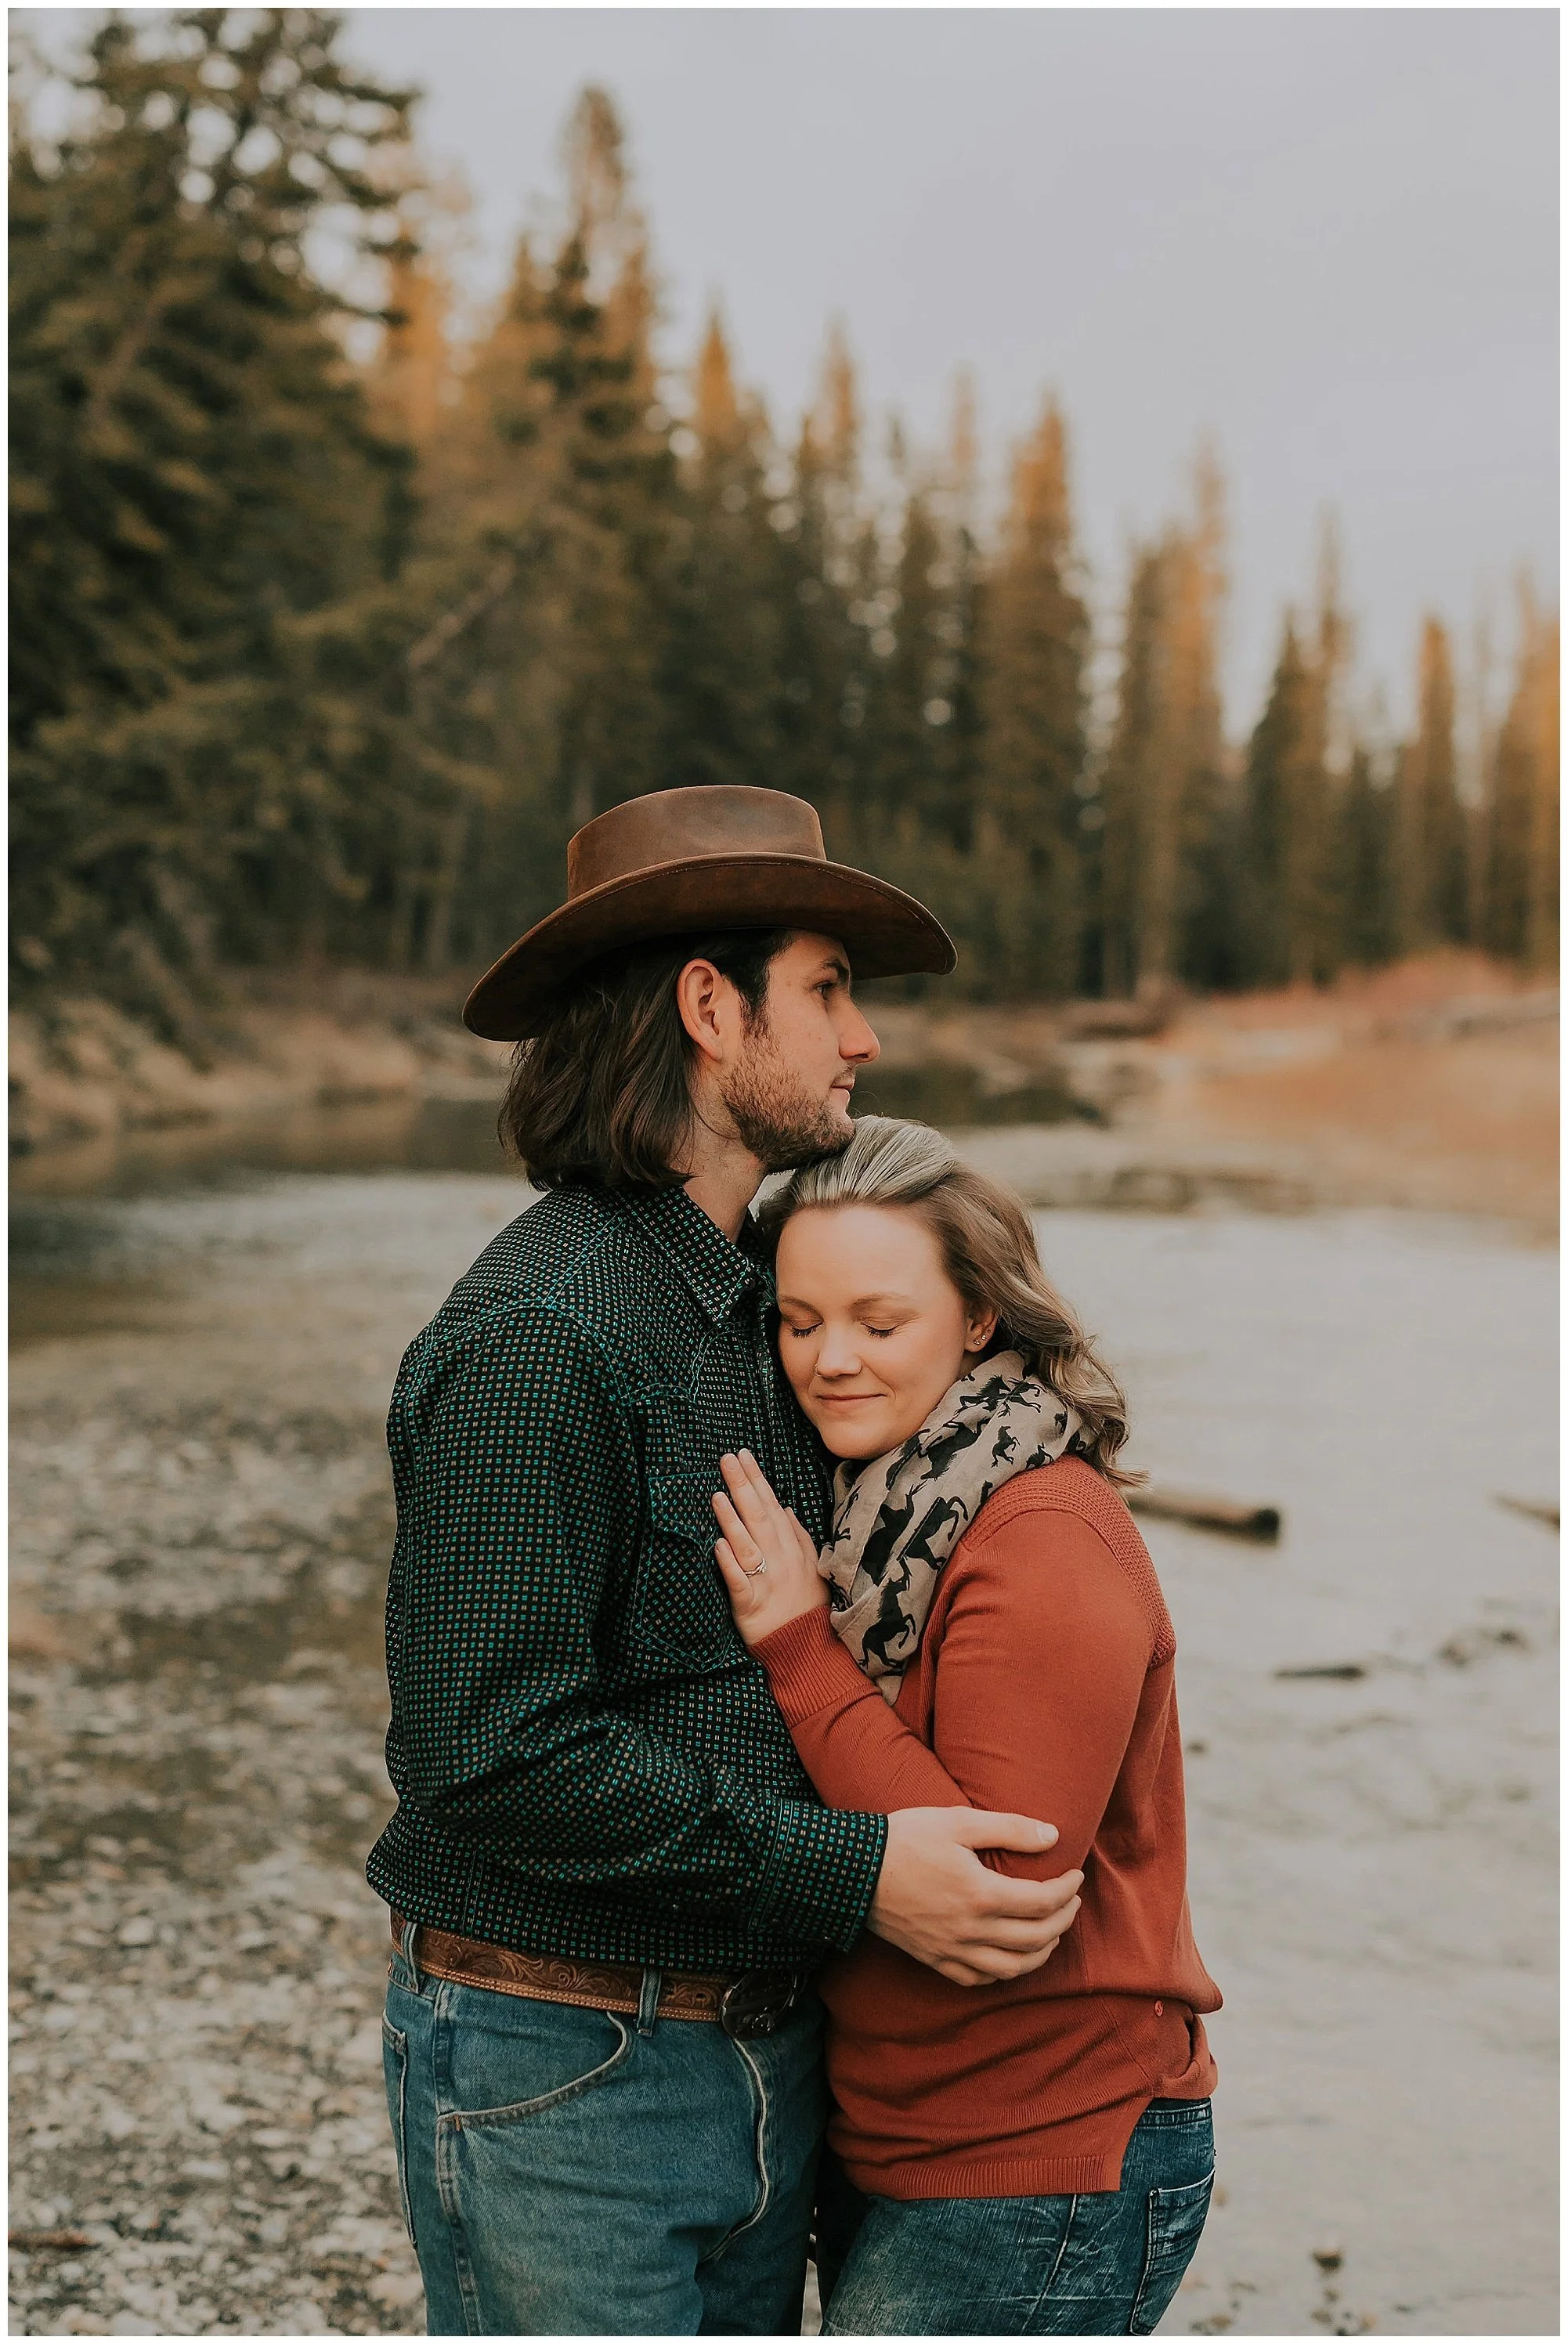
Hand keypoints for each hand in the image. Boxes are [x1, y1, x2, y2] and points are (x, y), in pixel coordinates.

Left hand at [712, 1449, 828, 1646]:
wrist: (807, 1649)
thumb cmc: (806, 1606)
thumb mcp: (813, 1567)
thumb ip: (799, 1537)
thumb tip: (786, 1508)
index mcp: (792, 1549)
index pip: (772, 1506)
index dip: (757, 1480)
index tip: (744, 1456)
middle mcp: (780, 1560)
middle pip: (759, 1517)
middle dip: (743, 1486)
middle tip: (727, 1459)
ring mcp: (766, 1582)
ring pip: (748, 1546)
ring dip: (733, 1520)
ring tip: (718, 1495)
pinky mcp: (751, 1605)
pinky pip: (740, 1582)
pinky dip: (730, 1564)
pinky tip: (719, 1546)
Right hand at [869, 1808, 1083, 1986]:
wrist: (852, 1869)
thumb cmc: (906, 1838)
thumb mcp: (957, 1820)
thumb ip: (1009, 1828)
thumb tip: (1053, 1835)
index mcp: (980, 1894)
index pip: (1043, 1903)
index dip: (1067, 1890)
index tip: (1076, 1874)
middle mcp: (971, 1930)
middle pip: (1036, 1938)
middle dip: (1063, 1920)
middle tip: (1071, 1901)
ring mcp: (952, 1950)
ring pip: (1013, 1968)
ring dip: (1041, 1952)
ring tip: (1051, 1932)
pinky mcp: (934, 1959)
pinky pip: (978, 1979)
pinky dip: (1004, 1973)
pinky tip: (1010, 1957)